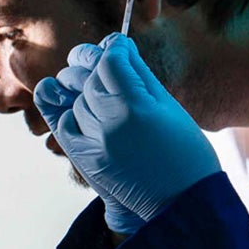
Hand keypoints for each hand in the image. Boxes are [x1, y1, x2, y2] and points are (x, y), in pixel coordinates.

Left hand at [33, 34, 220, 228]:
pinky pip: (62, 124)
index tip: (118, 46)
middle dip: (94, 64)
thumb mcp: (169, 107)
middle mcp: (109, 123)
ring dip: (84, 88)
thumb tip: (121, 47)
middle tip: (104, 61)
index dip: (113, 49)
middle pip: (88, 78)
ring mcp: (93, 143)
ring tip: (98, 87)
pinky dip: (64, 110)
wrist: (181, 203)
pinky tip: (70, 101)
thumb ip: (140, 75)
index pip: (110, 62)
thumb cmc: (186, 153)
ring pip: (75, 99)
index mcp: (136, 107)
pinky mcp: (85, 159)